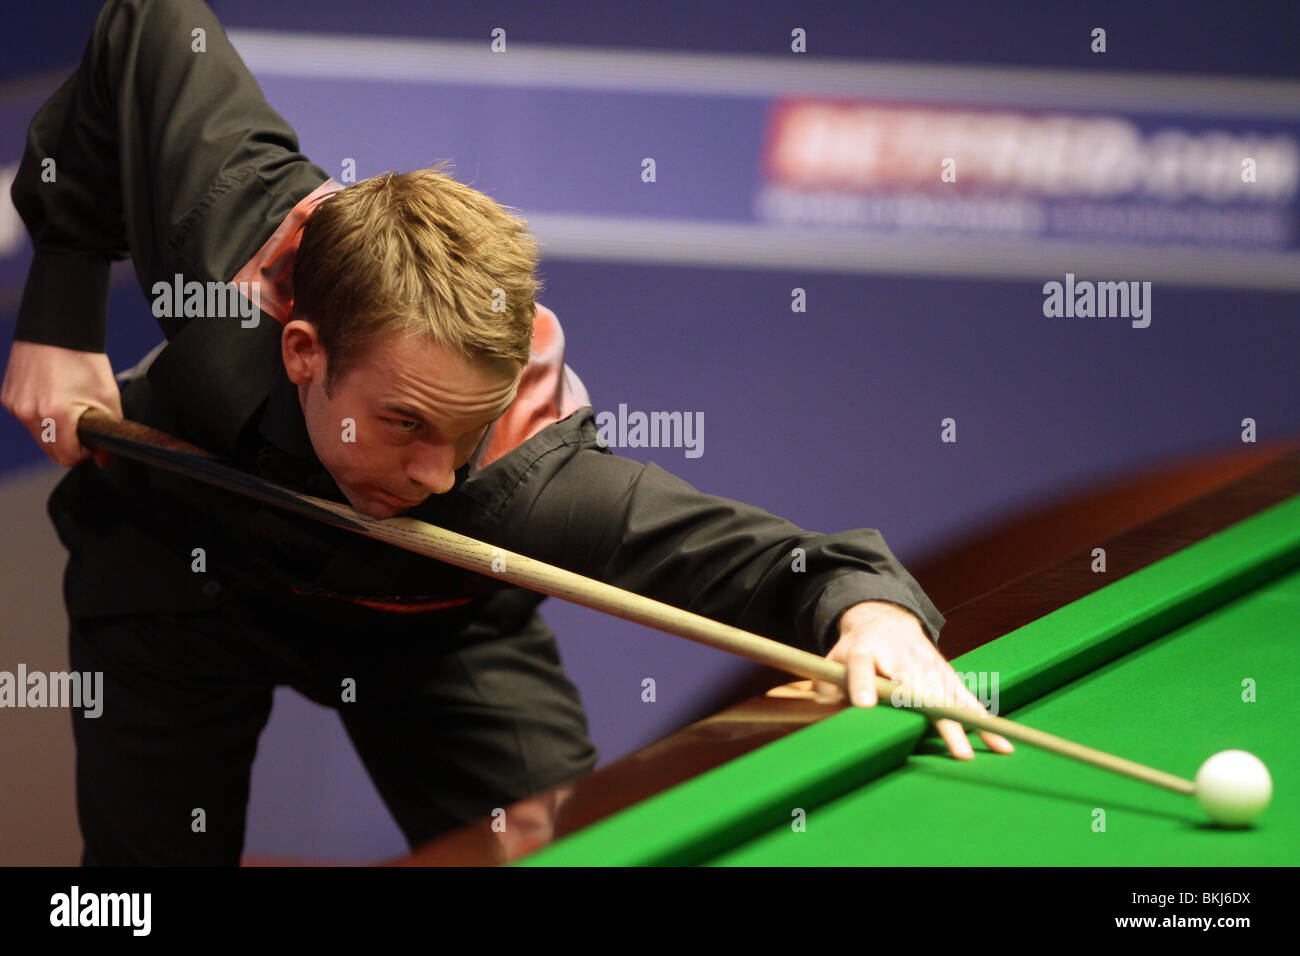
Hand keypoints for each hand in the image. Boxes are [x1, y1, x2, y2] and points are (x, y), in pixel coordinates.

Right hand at [1, 341, 121, 466]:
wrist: (58, 329)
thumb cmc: (84, 360)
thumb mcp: (107, 397)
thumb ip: (108, 432)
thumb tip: (104, 459)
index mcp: (55, 414)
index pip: (66, 457)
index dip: (83, 453)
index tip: (91, 442)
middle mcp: (29, 413)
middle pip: (50, 451)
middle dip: (69, 444)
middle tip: (83, 424)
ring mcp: (15, 405)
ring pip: (38, 436)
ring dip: (55, 431)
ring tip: (69, 407)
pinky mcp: (8, 398)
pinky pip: (27, 419)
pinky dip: (41, 416)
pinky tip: (53, 397)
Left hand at [817, 600, 1013, 759]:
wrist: (885, 622)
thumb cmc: (856, 650)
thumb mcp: (833, 661)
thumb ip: (827, 685)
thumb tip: (828, 705)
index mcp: (865, 652)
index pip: (861, 666)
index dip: (862, 685)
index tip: (864, 705)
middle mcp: (900, 658)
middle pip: (916, 689)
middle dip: (929, 717)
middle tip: (939, 745)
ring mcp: (928, 666)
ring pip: (946, 697)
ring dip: (960, 726)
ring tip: (968, 755)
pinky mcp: (945, 675)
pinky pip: (965, 699)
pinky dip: (982, 721)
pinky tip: (999, 743)